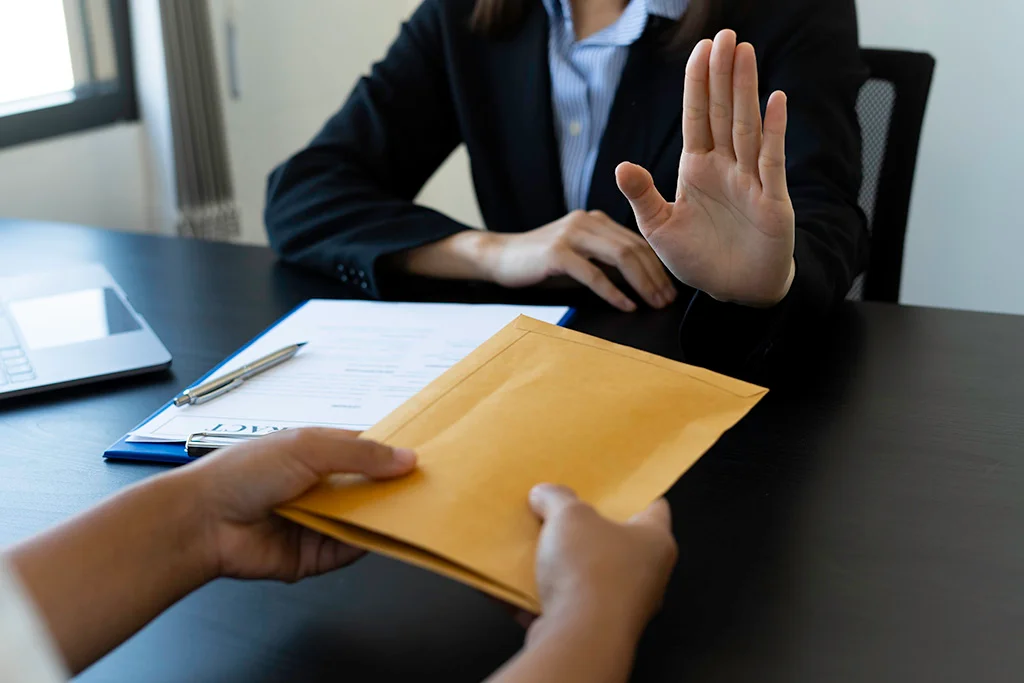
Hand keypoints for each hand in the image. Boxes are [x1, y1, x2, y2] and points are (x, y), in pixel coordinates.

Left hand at [182, 428, 416, 581]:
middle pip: (372, 488)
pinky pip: (351, 550)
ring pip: (367, 520)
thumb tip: (405, 458)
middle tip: (432, 487)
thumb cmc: (243, 473)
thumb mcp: (308, 448)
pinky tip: (387, 535)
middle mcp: (323, 487)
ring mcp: (321, 521)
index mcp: (320, 453)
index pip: (369, 452)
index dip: (395, 455)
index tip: (426, 458)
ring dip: (387, 517)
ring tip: (419, 510)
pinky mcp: (316, 555)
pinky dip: (368, 544)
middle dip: (397, 488)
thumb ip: (360, 454)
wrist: (203, 521)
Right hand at [484, 211, 676, 311]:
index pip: (636, 241)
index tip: (669, 289)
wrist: (500, 257)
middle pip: (633, 248)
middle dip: (655, 277)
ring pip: (620, 257)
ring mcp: (571, 235)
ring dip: (642, 284)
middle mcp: (586, 221)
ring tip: (653, 304)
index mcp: (595, 220)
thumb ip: (604, 261)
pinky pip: (593, 274)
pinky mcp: (557, 253)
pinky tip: (626, 306)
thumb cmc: (541, 264)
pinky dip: (613, 292)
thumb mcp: (578, 256)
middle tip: (667, 301)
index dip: (657, 266)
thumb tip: (641, 283)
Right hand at [528, 485, 676, 636]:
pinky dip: (542, 594)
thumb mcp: (569, 515)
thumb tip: (544, 494)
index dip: (632, 493)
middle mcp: (646, 577)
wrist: (580, 638)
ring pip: (588, 575)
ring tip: (536, 543)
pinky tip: (515, 582)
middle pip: (616, 543)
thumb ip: (557, 498)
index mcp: (655, 542)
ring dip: (562, 563)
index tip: (612, 486)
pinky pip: (565, 604)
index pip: (654, 508)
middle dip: (586, 529)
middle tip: (563, 511)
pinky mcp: (593, 630)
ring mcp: (620, 607)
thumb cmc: (592, 571)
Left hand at [616, 30, 795, 306]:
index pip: (696, 118)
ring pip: (747, 125)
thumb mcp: (659, 229)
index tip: (701, 49)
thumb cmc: (700, 259)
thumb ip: (642, 196)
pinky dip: (775, 131)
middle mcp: (726, 167)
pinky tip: (776, 101)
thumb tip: (620, 166)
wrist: (736, 291)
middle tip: (726, 35)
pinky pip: (772, 160)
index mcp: (697, 169)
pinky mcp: (771, 199)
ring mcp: (751, 179)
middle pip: (723, 111)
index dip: (698, 84)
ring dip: (745, 89)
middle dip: (723, 74)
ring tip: (745, 52)